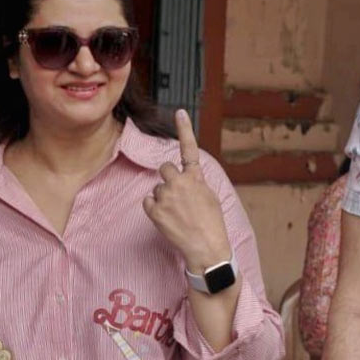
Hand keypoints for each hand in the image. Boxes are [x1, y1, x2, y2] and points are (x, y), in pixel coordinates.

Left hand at [143, 109, 231, 271]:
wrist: (206, 248)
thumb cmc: (211, 223)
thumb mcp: (210, 197)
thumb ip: (197, 183)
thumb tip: (187, 178)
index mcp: (196, 177)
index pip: (190, 148)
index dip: (185, 129)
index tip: (180, 112)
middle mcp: (180, 182)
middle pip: (164, 169)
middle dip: (168, 179)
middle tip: (176, 196)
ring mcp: (166, 196)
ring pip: (157, 189)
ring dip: (163, 199)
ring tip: (177, 214)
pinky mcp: (155, 210)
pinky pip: (148, 202)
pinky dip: (155, 209)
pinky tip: (167, 219)